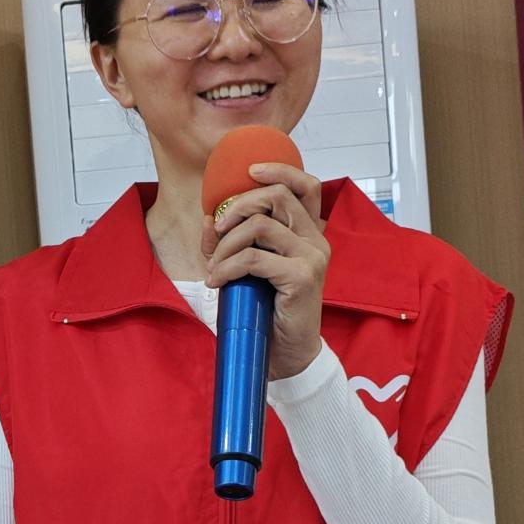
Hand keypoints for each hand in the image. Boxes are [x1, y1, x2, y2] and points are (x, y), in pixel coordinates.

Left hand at [204, 162, 328, 379]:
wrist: (287, 354)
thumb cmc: (268, 311)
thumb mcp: (246, 270)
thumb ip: (228, 244)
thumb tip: (207, 220)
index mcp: (309, 233)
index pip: (306, 185)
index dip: (280, 170)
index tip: (249, 171)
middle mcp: (316, 240)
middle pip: (278, 196)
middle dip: (238, 206)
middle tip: (218, 227)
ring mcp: (312, 257)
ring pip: (260, 225)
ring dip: (227, 244)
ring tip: (215, 266)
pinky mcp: (301, 277)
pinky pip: (254, 258)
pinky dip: (227, 267)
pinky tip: (218, 282)